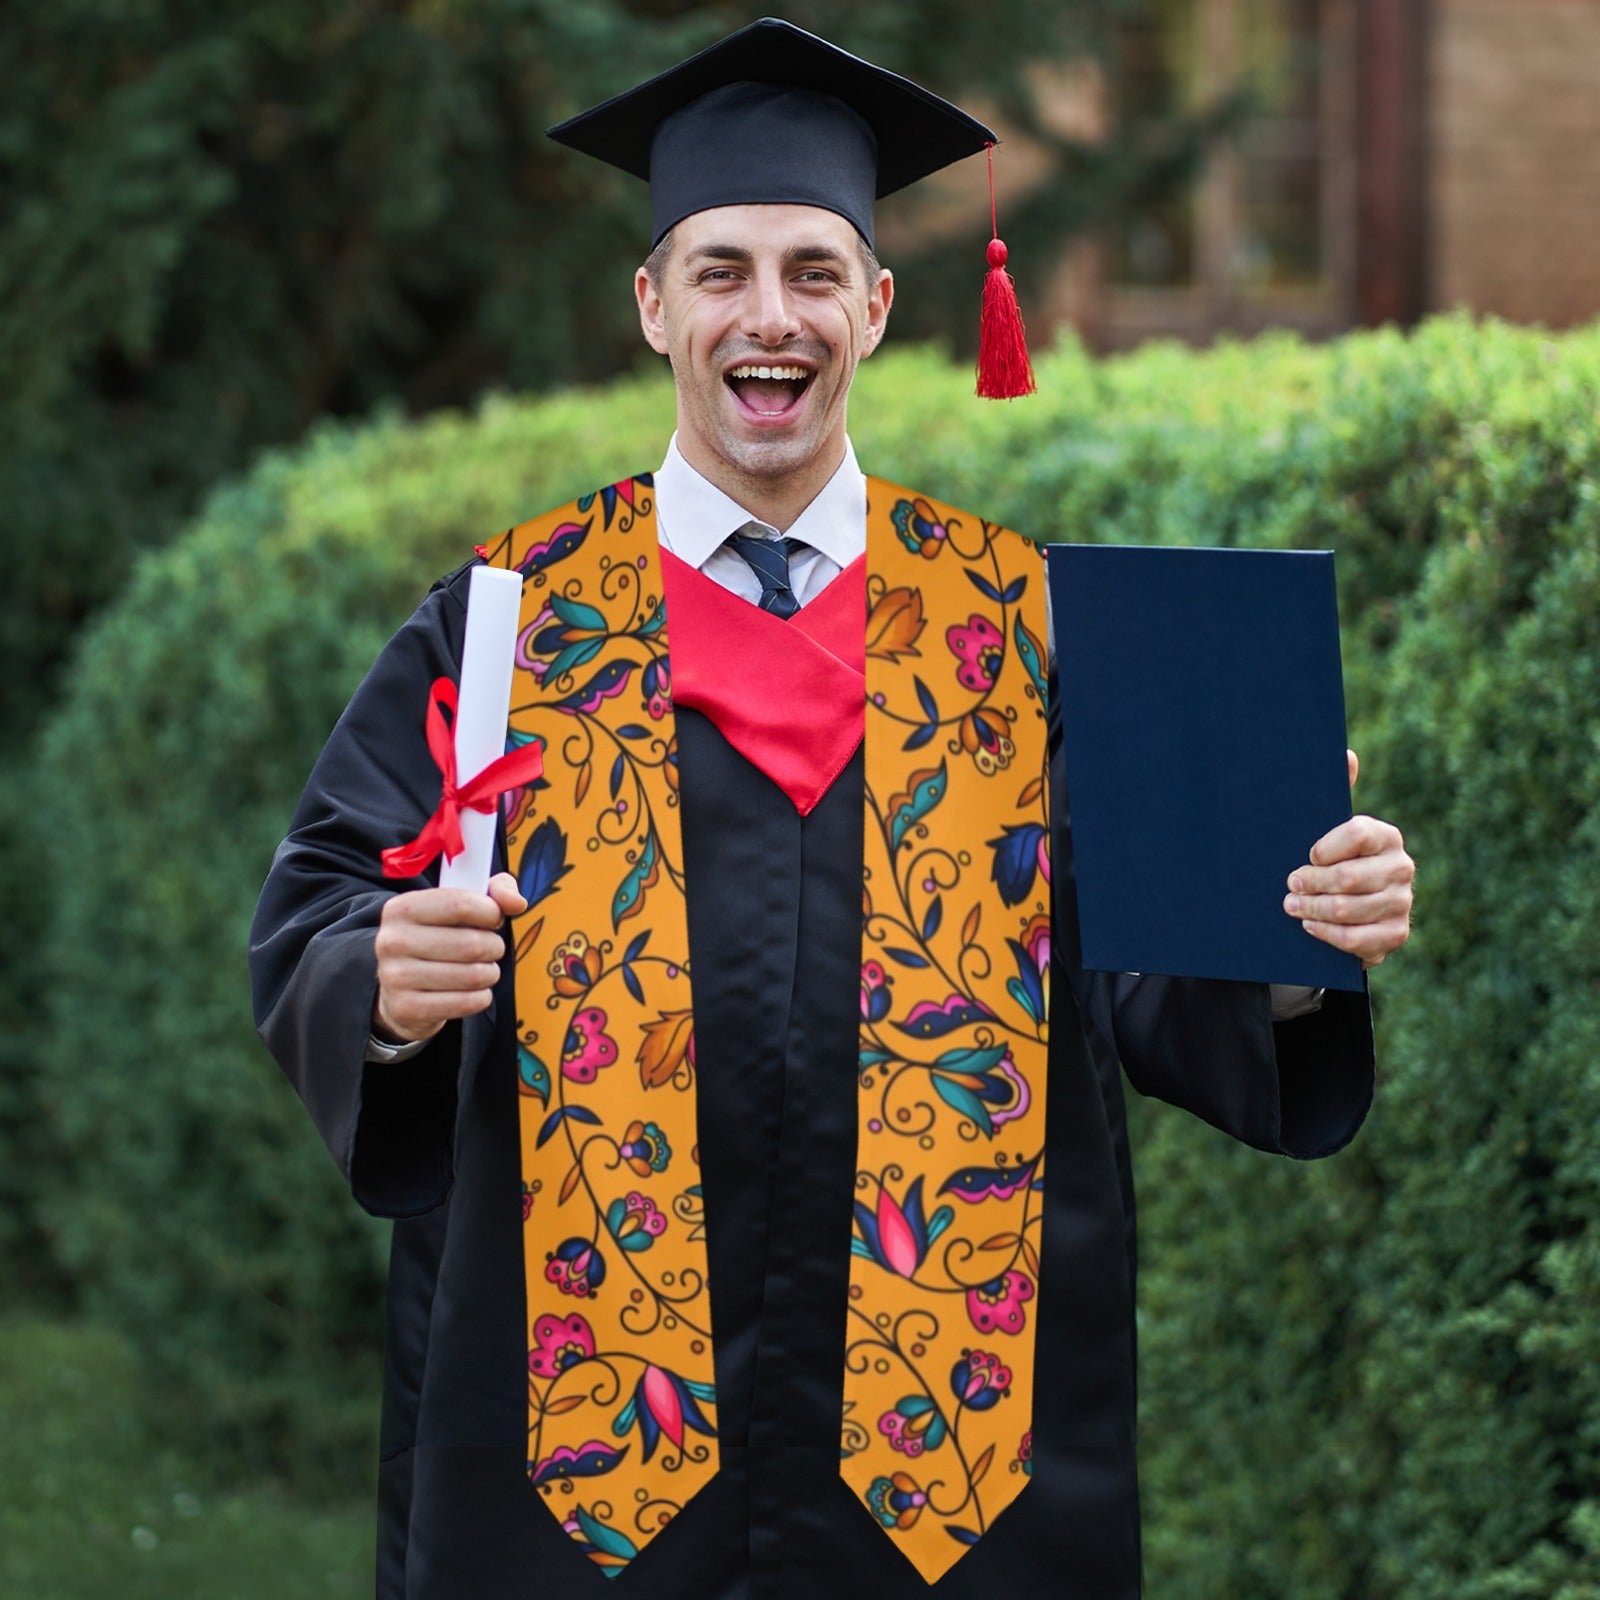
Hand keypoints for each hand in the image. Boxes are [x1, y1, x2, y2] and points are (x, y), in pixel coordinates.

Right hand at [372, 871, 528, 1043]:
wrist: (401, 988)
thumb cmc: (439, 938)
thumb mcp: (461, 905)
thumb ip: (495, 892)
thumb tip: (517, 903)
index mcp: (402, 908)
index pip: (461, 904)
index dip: (491, 913)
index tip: (493, 919)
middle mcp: (392, 940)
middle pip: (471, 944)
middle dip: (494, 947)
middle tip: (491, 949)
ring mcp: (395, 976)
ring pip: (472, 975)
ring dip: (490, 973)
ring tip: (483, 970)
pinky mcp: (406, 1008)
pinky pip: (465, 1003)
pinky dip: (481, 997)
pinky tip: (474, 991)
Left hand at [1283, 750, 1413, 967]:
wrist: (1350, 908)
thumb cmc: (1332, 860)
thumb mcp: (1329, 828)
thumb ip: (1336, 792)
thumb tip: (1346, 754)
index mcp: (1386, 836)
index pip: (1357, 833)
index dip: (1325, 847)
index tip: (1306, 855)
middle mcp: (1401, 867)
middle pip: (1348, 877)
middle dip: (1310, 883)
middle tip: (1289, 885)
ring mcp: (1402, 903)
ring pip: (1348, 909)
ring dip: (1312, 909)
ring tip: (1291, 906)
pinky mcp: (1395, 934)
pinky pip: (1356, 939)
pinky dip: (1327, 934)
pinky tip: (1310, 926)